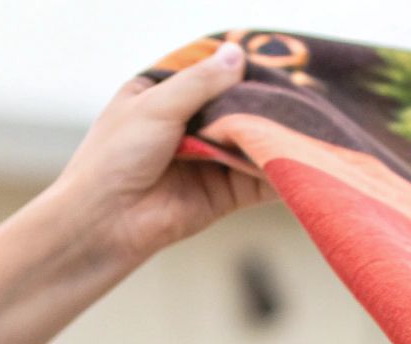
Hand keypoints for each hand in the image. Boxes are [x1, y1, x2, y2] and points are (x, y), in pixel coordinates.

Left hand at [46, 41, 275, 264]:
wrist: (107, 222)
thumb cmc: (116, 157)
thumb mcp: (156, 106)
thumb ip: (201, 83)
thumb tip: (238, 55)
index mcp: (161, 96)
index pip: (207, 75)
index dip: (235, 71)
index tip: (267, 67)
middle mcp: (187, 126)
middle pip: (234, 109)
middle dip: (260, 105)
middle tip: (294, 97)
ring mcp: (207, 161)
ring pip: (249, 143)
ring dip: (271, 137)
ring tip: (303, 127)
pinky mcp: (223, 194)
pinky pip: (256, 179)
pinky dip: (276, 172)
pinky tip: (297, 160)